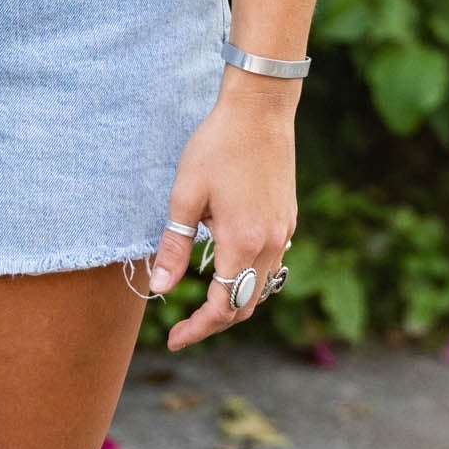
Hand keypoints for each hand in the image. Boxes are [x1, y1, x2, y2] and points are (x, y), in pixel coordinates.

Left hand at [145, 82, 296, 349]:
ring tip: (202, 297)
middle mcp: (270, 245)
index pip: (222, 308)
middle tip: (184, 326)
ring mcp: (283, 232)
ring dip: (233, 300)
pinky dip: (248, 275)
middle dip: (215, 321)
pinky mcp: (288, 218)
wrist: (260, 109)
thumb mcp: (186, 195)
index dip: (197, 329)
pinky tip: (227, 260)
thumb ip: (174, 246)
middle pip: (245, 306)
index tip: (173, 339)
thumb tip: (159, 289)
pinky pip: (271, 263)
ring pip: (261, 287)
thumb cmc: (217, 146)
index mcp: (242, 243)